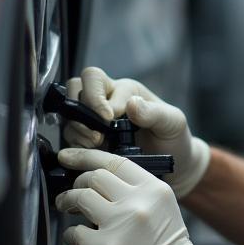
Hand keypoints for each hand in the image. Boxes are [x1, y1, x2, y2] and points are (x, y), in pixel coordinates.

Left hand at [56, 147, 211, 244]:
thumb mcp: (162, 208)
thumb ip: (137, 190)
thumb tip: (100, 180)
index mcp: (154, 189)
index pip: (115, 161)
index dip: (87, 156)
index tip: (69, 157)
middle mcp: (138, 202)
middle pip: (94, 177)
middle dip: (77, 182)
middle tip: (72, 192)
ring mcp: (121, 224)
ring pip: (81, 197)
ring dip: (68, 201)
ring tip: (66, 207)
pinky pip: (75, 232)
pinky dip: (71, 234)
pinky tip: (76, 238)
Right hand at [63, 66, 209, 197]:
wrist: (174, 165)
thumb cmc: (174, 138)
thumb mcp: (173, 122)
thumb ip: (155, 112)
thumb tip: (131, 104)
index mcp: (125, 90)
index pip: (95, 79)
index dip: (97, 100)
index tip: (109, 120)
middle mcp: (106, 100)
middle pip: (76, 87)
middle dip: (81, 108)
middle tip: (97, 132)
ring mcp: (95, 120)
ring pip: (69, 113)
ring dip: (78, 130)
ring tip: (96, 144)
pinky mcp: (89, 140)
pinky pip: (70, 136)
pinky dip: (75, 144)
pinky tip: (91, 153)